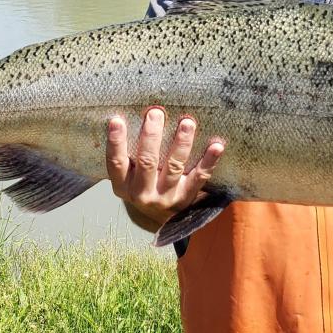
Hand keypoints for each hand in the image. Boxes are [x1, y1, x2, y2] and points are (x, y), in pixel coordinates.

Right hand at [106, 107, 223, 229]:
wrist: (160, 219)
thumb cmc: (142, 185)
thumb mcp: (127, 177)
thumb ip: (126, 155)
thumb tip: (124, 117)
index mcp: (123, 186)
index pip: (116, 162)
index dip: (116, 142)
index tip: (116, 120)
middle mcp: (142, 194)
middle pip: (147, 162)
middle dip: (151, 136)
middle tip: (156, 113)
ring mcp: (166, 197)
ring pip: (174, 166)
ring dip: (181, 144)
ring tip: (187, 123)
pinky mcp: (187, 197)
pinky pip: (199, 177)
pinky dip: (209, 161)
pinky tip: (216, 146)